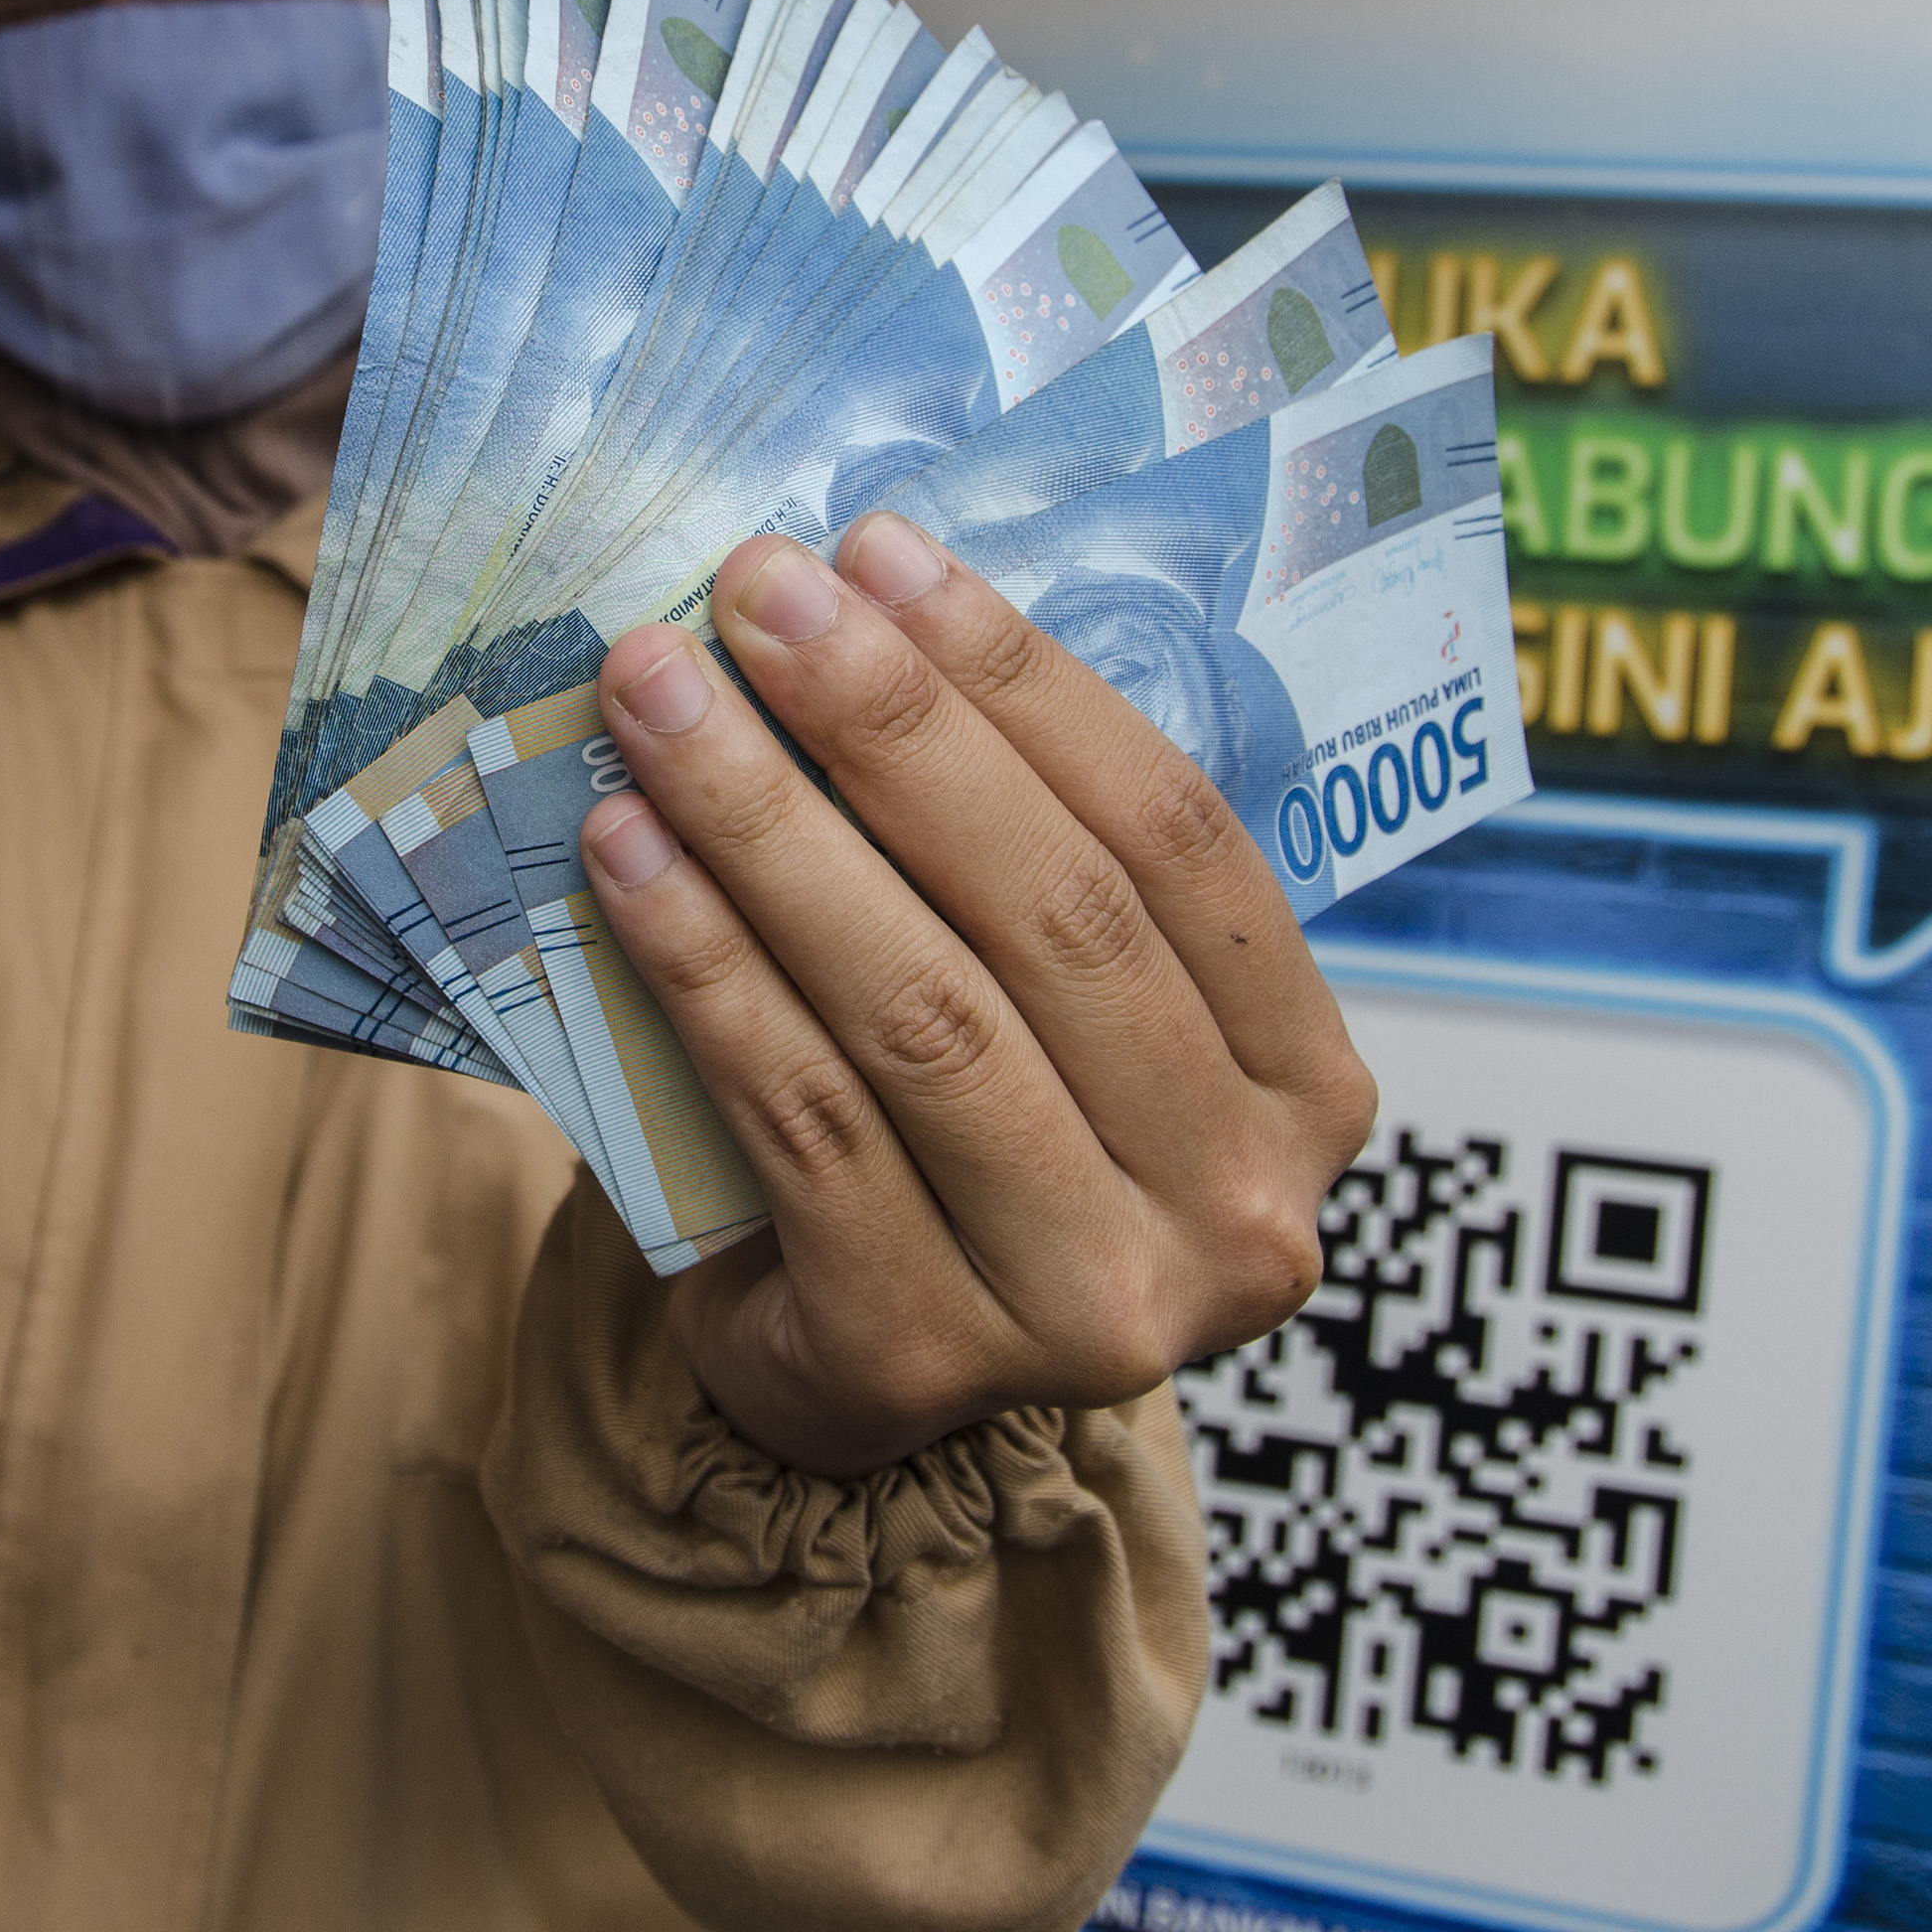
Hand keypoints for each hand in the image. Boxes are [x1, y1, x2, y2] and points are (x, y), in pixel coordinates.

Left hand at [580, 514, 1375, 1477]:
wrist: (858, 1379)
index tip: (880, 552)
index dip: (1024, 681)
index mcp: (1307, 1087)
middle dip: (886, 724)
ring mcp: (1094, 1302)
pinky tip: (624, 853)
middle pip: (1053, 913)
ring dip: (771, 824)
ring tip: (658, 697)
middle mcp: (1237, 1208)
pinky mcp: (926, 1355)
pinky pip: (803, 1117)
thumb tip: (857, 602)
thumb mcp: (1048, 1001)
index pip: (1175, 836)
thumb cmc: (960, 1142)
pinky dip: (704, 965)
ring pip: (923, 1012)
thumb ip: (1011, 851)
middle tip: (751, 593)